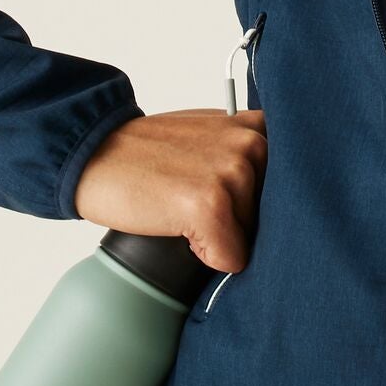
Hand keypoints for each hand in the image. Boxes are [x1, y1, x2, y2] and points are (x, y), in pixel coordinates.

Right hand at [72, 106, 267, 273]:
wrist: (95, 153)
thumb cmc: (149, 150)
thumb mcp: (210, 131)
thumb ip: (245, 148)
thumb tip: (278, 193)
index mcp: (253, 126)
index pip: (289, 185)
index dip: (262, 203)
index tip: (240, 204)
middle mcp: (249, 144)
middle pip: (272, 215)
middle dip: (243, 223)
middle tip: (202, 211)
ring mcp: (231, 174)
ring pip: (251, 237)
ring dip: (222, 240)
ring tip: (186, 214)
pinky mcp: (209, 206)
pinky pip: (230, 258)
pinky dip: (209, 259)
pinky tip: (183, 234)